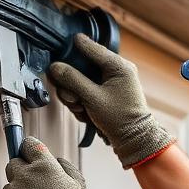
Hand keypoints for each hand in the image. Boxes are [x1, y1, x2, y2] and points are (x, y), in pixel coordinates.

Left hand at [3, 136, 90, 188]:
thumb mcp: (77, 183)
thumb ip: (66, 167)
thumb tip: (58, 161)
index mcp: (43, 164)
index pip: (28, 144)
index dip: (29, 149)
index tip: (31, 154)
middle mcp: (25, 174)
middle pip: (13, 162)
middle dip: (21, 168)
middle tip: (32, 180)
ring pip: (10, 184)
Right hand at [48, 33, 174, 168]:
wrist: (134, 141)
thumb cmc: (120, 119)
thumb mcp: (92, 98)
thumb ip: (72, 80)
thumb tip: (54, 67)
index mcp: (118, 65)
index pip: (90, 47)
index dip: (72, 49)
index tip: (56, 54)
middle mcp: (115, 70)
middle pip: (81, 66)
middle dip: (72, 85)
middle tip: (71, 98)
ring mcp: (109, 83)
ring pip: (80, 81)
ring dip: (75, 97)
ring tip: (80, 109)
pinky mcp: (105, 94)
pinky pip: (85, 92)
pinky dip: (81, 103)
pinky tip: (85, 114)